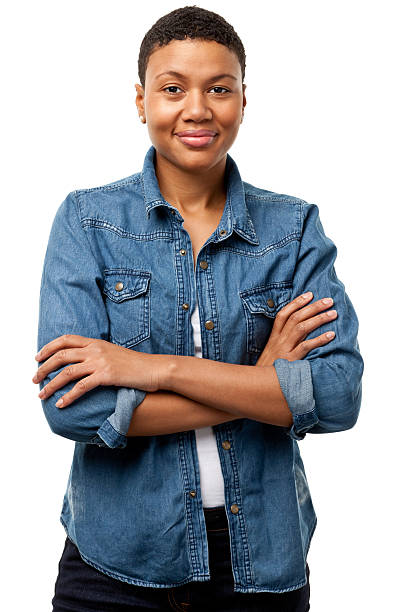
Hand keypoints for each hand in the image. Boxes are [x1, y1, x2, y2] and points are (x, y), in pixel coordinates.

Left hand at [32, 334, 163, 407]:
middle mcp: (96, 349)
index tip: (37, 358)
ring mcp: (101, 362)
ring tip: (42, 395)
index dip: (48, 347)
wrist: (156, 369)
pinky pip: (81, 387)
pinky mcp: (106, 376)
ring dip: (51, 384)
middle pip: (61, 355)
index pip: (66, 339)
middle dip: (44, 368)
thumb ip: (99, 355)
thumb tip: (84, 363)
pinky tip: (61, 404)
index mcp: (96, 342)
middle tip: (34, 379)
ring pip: (67, 372)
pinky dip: (68, 396)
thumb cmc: (138, 365)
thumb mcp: (115, 354)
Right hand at [255, 292, 336, 366]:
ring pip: (301, 328)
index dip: (296, 303)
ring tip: (333, 314)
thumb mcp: (271, 353)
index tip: (309, 294)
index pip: (283, 314)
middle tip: (329, 301)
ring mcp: (284, 350)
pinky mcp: (291, 361)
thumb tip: (298, 332)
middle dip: (313, 307)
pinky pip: (306, 347)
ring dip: (319, 319)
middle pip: (295, 318)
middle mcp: (279, 340)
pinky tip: (331, 335)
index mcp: (274, 337)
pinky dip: (319, 339)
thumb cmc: (268, 370)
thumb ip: (282, 342)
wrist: (258, 385)